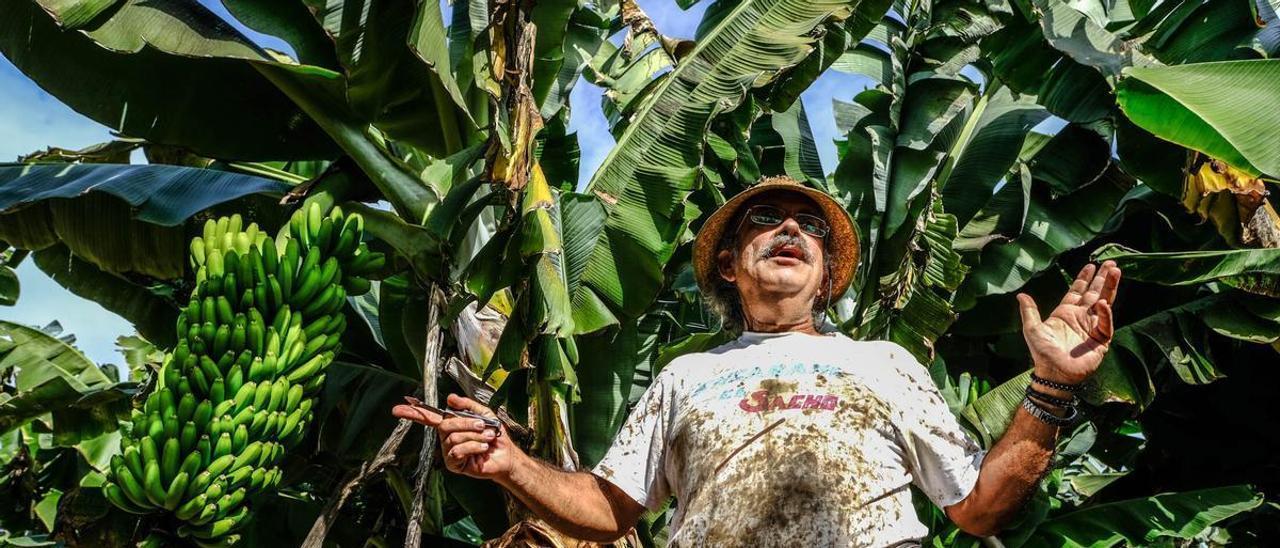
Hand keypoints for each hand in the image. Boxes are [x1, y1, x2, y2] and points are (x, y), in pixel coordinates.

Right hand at [392, 393, 520, 479]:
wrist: (506, 455)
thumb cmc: (494, 435)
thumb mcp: (484, 414)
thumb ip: (467, 405)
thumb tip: (449, 398)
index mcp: (451, 425)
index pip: (429, 418)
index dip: (413, 413)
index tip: (397, 409)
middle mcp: (446, 438)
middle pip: (444, 425)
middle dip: (466, 423)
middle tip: (482, 426)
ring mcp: (448, 452)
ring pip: (452, 438)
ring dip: (474, 436)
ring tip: (486, 438)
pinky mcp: (454, 464)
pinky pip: (457, 451)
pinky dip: (473, 446)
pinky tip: (482, 448)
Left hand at [1017, 261, 1121, 385]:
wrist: (1054, 373)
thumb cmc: (1042, 353)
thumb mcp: (1032, 329)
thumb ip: (1029, 311)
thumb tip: (1020, 294)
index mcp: (1065, 313)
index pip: (1077, 291)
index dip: (1084, 278)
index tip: (1091, 265)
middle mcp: (1081, 317)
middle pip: (1094, 293)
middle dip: (1102, 278)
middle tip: (1110, 262)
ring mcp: (1092, 327)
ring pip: (1105, 303)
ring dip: (1110, 287)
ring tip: (1116, 271)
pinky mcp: (1101, 340)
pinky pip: (1105, 324)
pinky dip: (1105, 314)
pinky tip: (1103, 303)